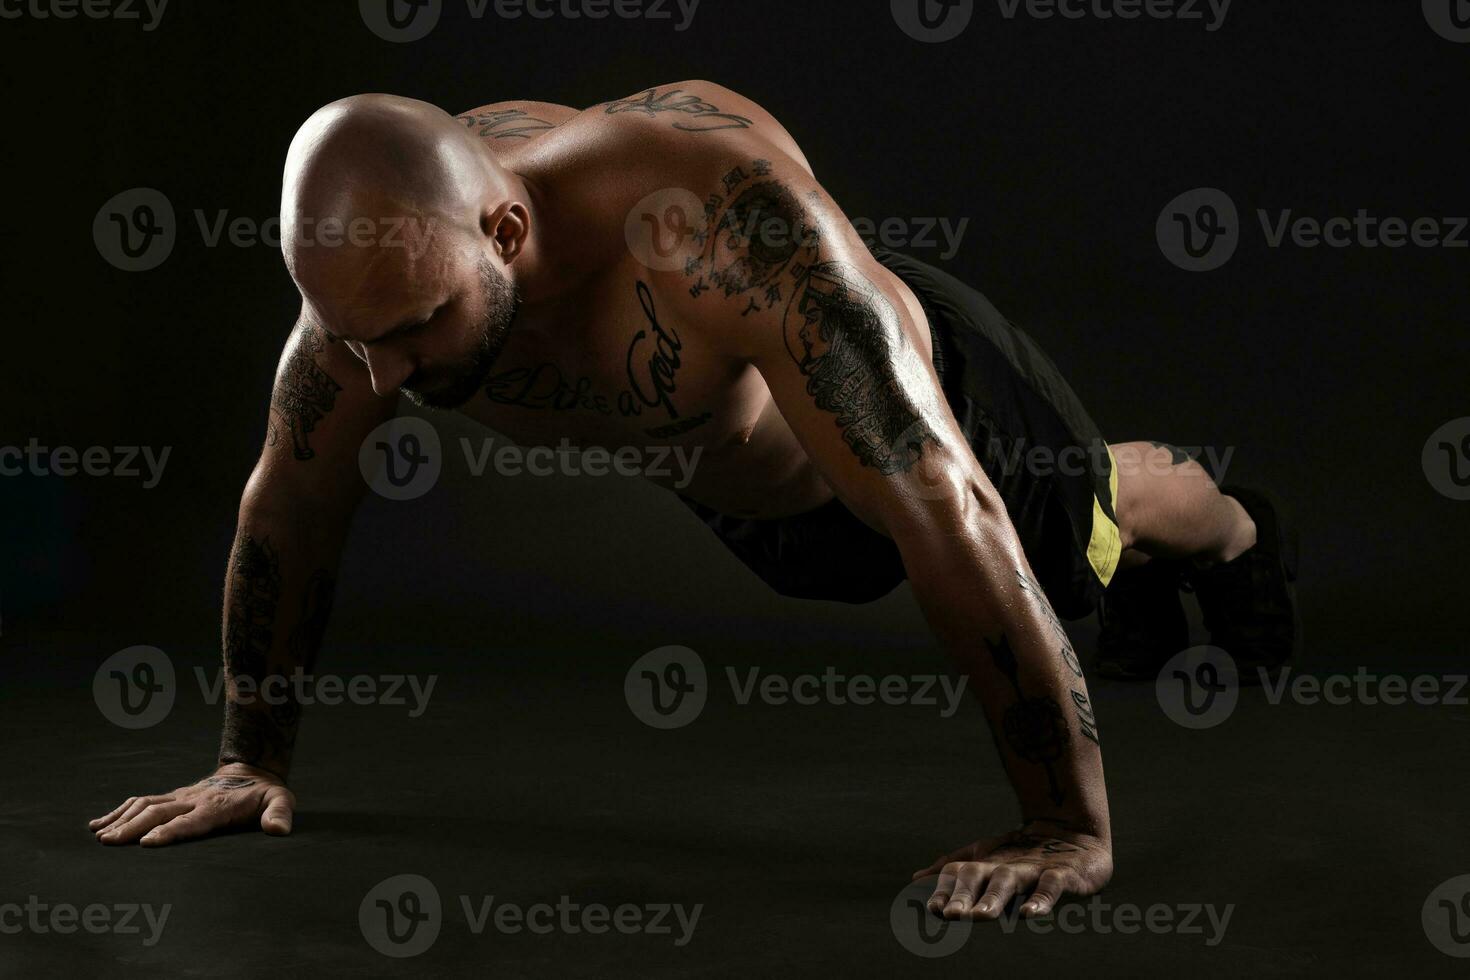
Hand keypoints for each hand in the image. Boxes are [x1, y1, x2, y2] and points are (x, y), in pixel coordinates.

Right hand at [89, 763, 294, 846]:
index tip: (147, 843)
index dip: (171, 831)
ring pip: (145, 805)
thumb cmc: (265, 793)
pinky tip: (99, 824)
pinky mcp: (172, 796)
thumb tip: (279, 830)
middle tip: (110, 843)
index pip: (191, 820)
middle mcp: (193, 799)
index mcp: (216, 806)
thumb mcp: (281, 800)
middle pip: (160, 813)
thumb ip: (280, 814)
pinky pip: (142, 801)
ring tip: (100, 836)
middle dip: (134, 827)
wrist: (252, 768)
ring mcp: (180, 796)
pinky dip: (119, 811)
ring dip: (122, 819)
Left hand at [912, 822, 1112, 919]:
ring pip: (1008, 881)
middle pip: (977, 877)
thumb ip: (953, 872)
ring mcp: (1032, 869)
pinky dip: (1040, 899)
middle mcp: (1004, 866)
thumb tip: (915, 880)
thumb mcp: (989, 862)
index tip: (930, 909)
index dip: (943, 891)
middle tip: (950, 915)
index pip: (956, 876)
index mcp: (986, 866)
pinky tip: (1029, 913)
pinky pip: (1050, 886)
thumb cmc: (1026, 854)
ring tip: (980, 917)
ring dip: (993, 898)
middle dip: (962, 896)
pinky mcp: (1062, 874)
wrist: (1077, 833)